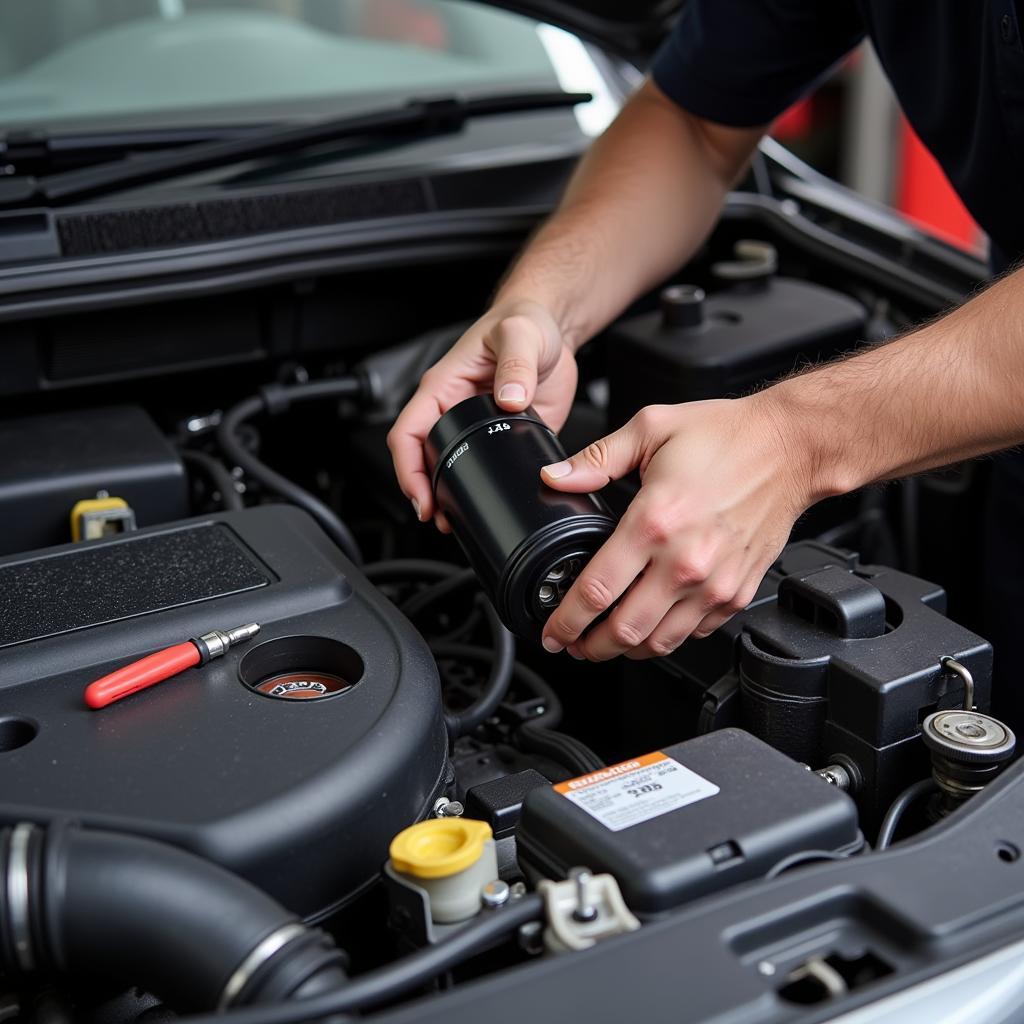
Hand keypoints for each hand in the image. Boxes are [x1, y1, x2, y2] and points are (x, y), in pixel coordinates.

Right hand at [388, 299, 577, 529]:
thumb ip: (515, 365)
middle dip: (425, 491)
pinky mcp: (501, 436)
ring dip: (449, 496)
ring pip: (450, 467)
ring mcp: (476, 426)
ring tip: (457, 522)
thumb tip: (510, 398)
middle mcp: (452, 410)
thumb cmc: (524, 322)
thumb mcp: (520, 335)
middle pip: (423, 458)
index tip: (420, 494)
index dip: (407, 467)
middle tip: (440, 517)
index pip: (407, 431)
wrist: (550, 328)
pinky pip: (484, 467)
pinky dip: (481, 489)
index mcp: (442, 387)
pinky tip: (488, 504)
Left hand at [539, 395, 809, 659]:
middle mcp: (684, 561)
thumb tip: (555, 478)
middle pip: (624, 630)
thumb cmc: (728, 437)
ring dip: (625, 651)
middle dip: (588, 646)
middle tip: (572, 644)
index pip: (596, 591)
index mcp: (654, 522)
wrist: (792, 447)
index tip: (553, 630)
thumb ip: (595, 459)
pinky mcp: (737, 593)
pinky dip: (667, 638)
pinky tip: (651, 625)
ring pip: (659, 643)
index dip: (566, 620)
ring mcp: (714, 583)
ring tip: (606, 643)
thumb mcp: (651, 429)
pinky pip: (694, 633)